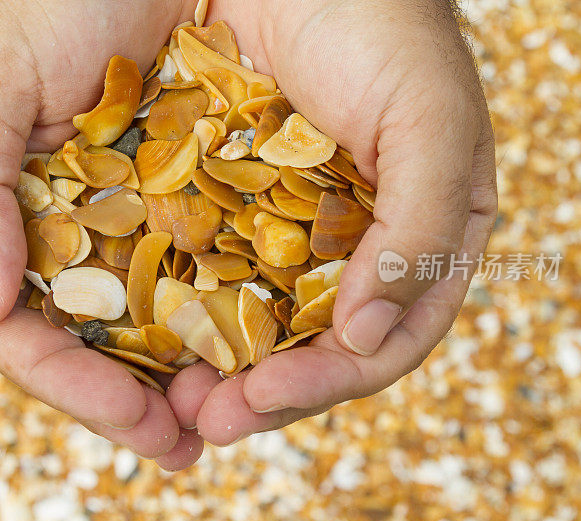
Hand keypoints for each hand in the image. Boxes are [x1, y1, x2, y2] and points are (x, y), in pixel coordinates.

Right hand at [0, 0, 204, 467]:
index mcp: (15, 224)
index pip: (26, 331)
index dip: (73, 387)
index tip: (134, 422)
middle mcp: (77, 232)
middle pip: (98, 343)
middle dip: (139, 400)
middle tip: (187, 440)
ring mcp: (140, 219)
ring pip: (159, 320)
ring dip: (194, 373)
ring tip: (233, 408)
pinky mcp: (203, 196)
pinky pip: (219, 269)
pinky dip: (237, 312)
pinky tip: (265, 343)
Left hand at [167, 0, 496, 459]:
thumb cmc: (384, 28)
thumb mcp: (432, 124)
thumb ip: (422, 233)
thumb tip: (363, 337)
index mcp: (412, 241)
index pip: (381, 341)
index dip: (325, 383)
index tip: (261, 401)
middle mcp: (348, 247)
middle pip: (310, 347)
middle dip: (260, 391)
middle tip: (205, 421)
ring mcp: (284, 228)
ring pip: (254, 319)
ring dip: (213, 364)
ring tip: (167, 398)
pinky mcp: (223, 203)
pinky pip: (203, 268)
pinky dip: (181, 306)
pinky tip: (148, 330)